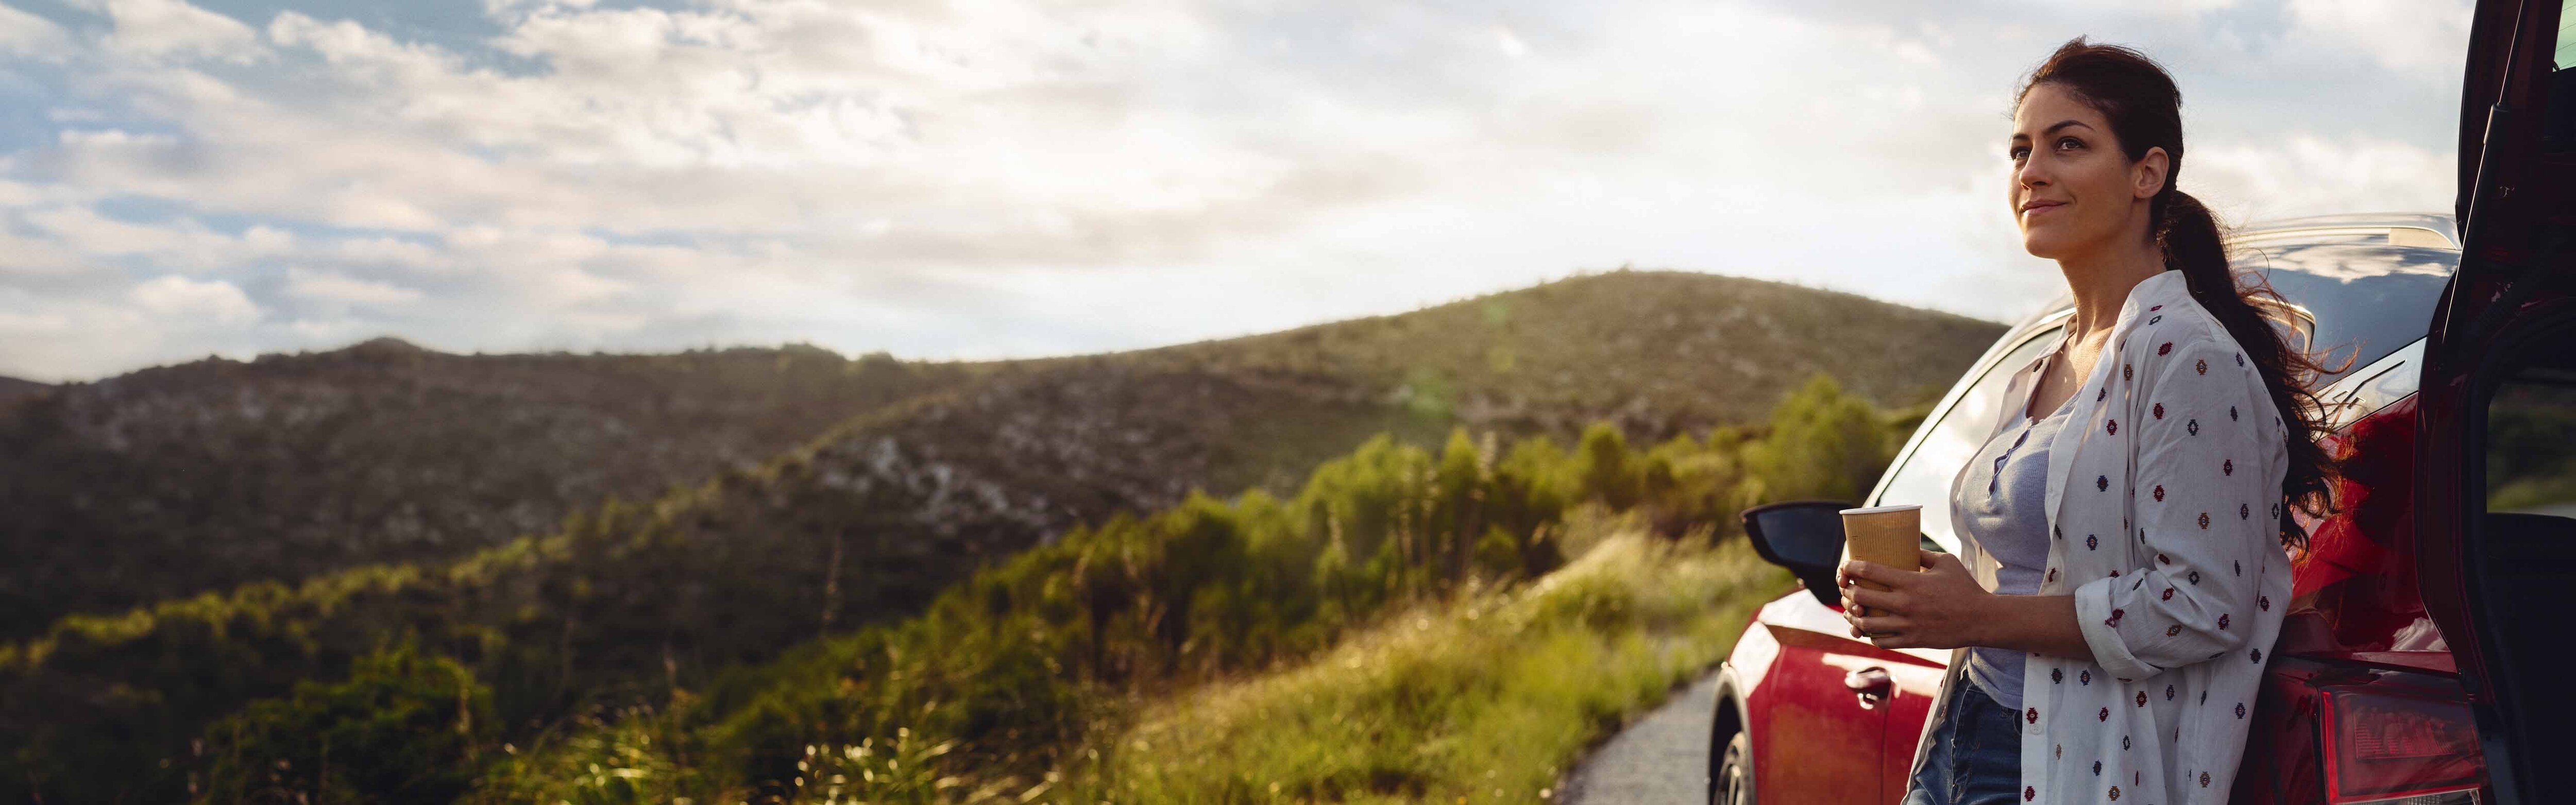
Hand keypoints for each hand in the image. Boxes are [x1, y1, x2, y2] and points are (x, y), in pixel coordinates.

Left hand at [1837, 549, 1993, 649]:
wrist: (1981, 620)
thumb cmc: (1965, 588)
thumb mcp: (1946, 562)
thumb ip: (1922, 554)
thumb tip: (1905, 545)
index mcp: (1911, 582)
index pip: (1871, 571)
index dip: (1852, 567)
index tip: (1846, 566)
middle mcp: (1905, 604)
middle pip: (1861, 598)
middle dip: (1848, 592)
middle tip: (1847, 589)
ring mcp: (1907, 625)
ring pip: (1867, 624)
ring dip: (1854, 617)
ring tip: (1852, 611)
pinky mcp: (1912, 641)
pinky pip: (1882, 641)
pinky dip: (1871, 635)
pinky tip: (1870, 629)